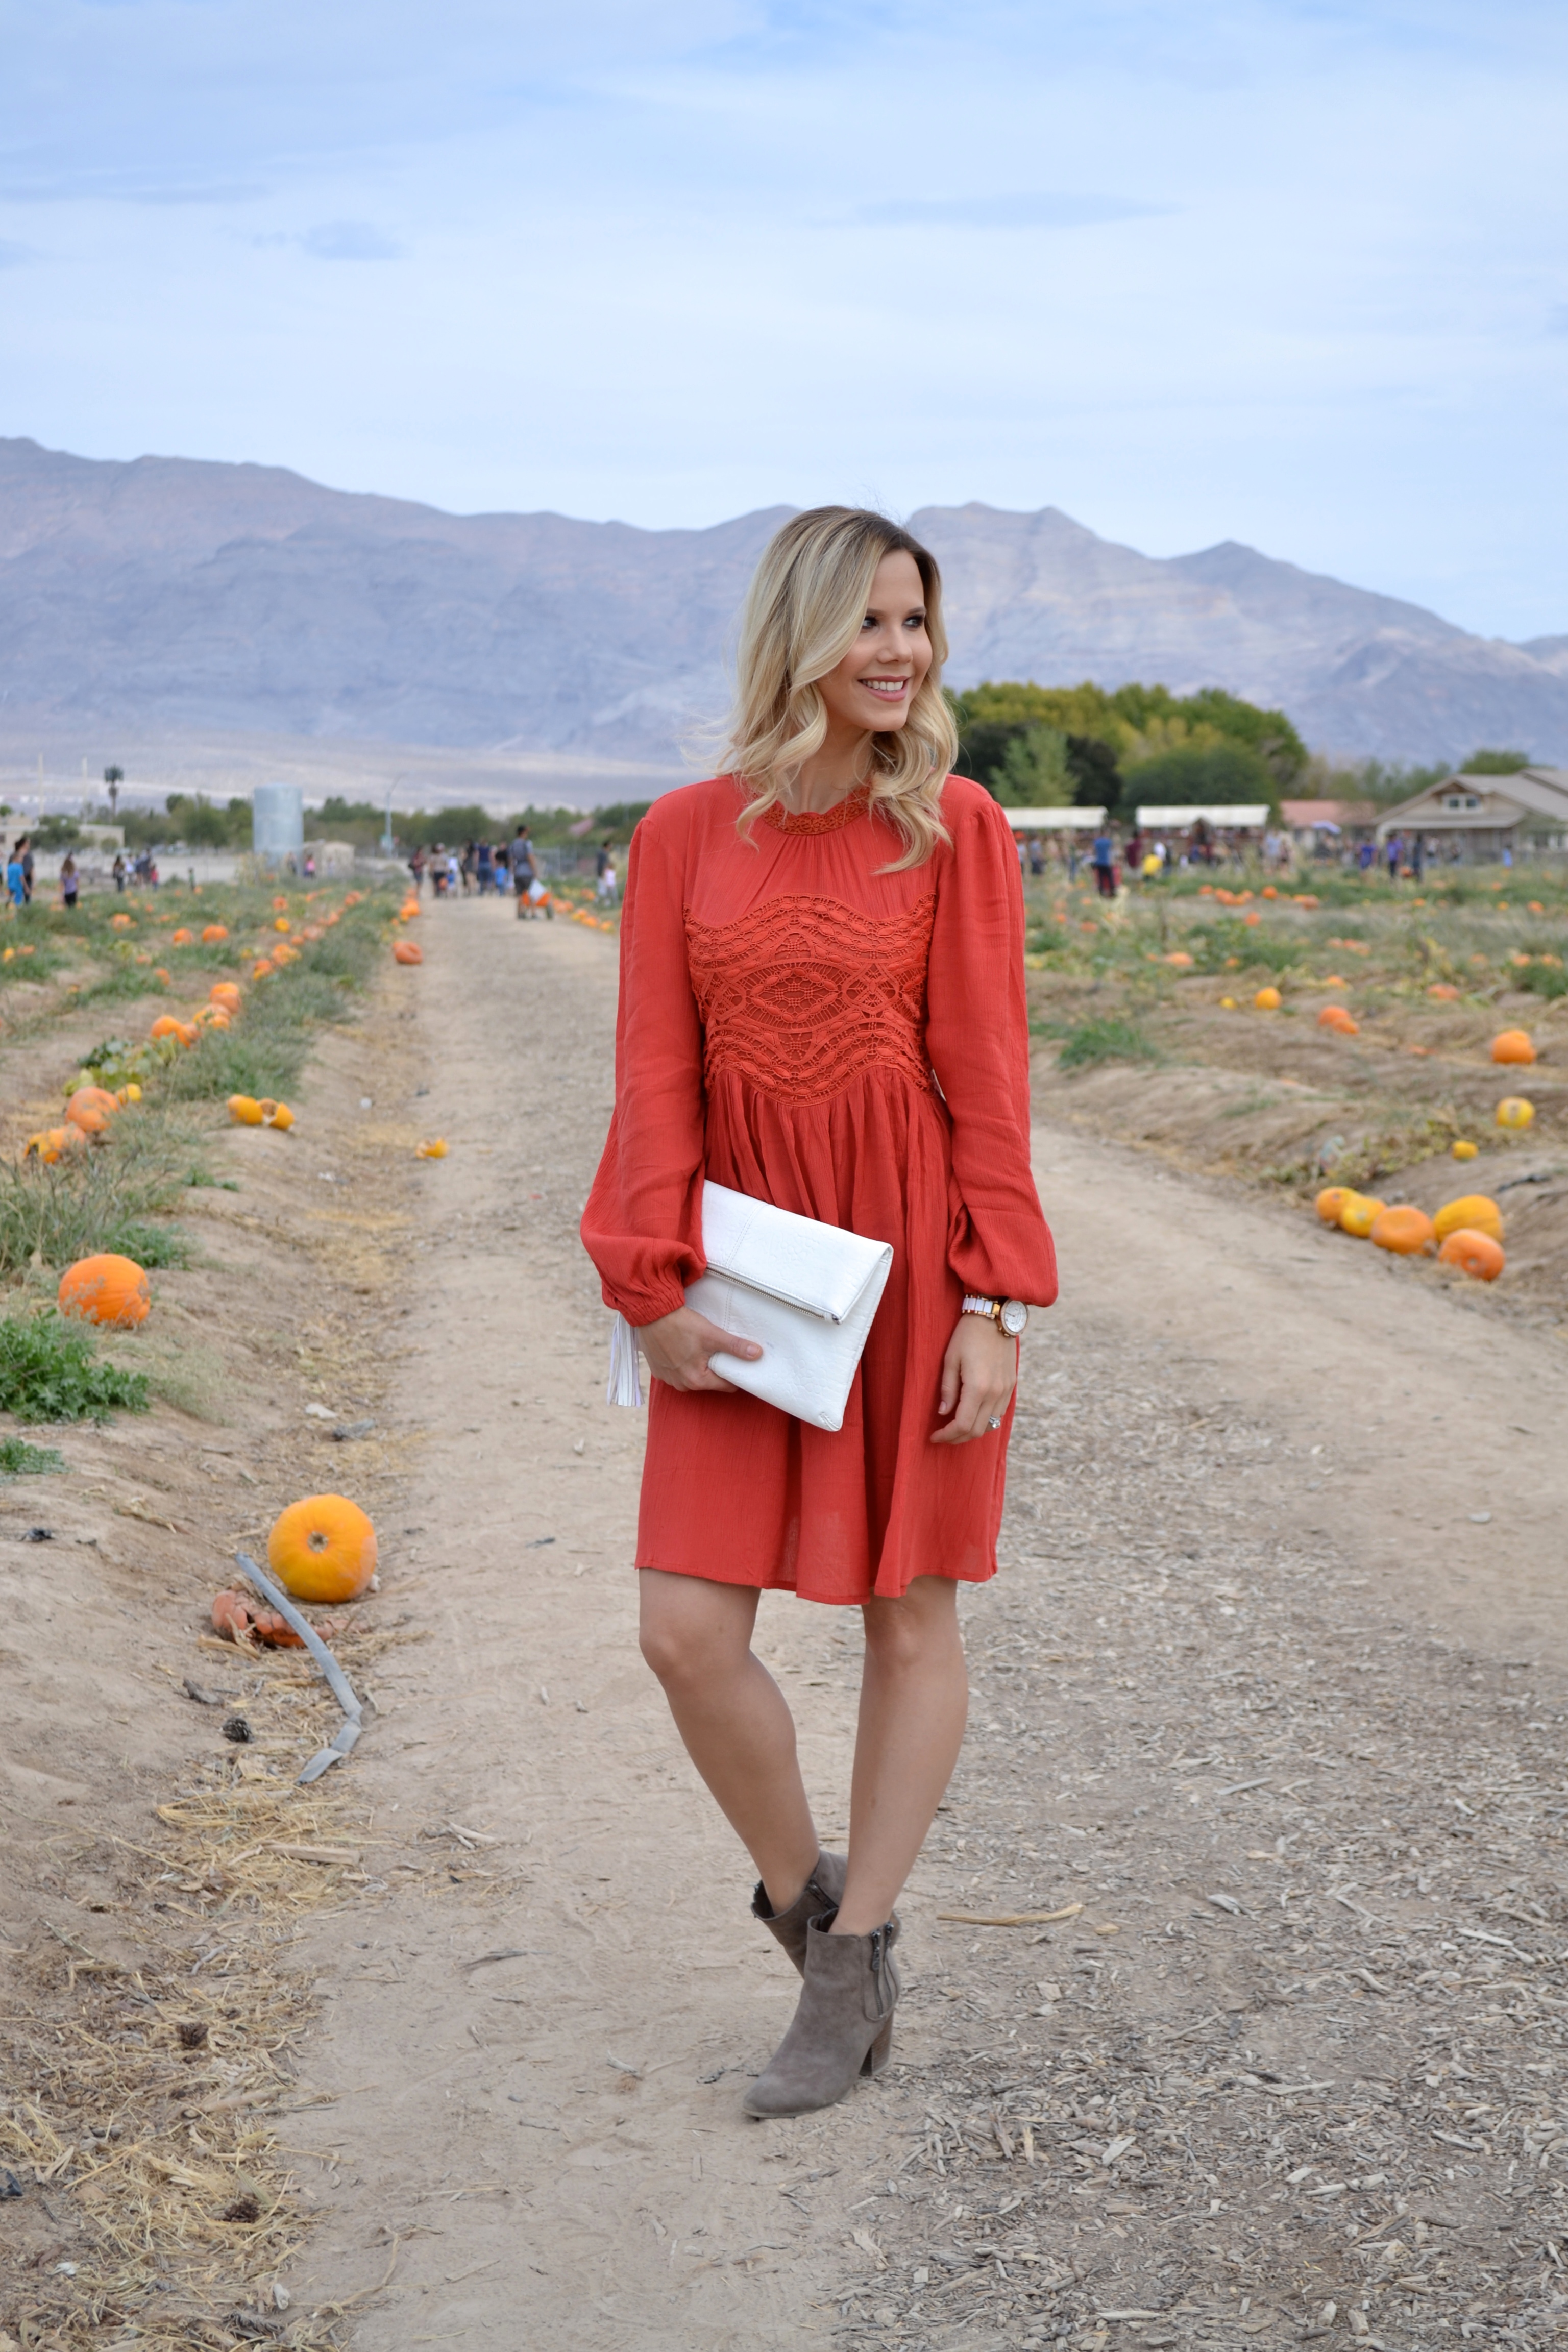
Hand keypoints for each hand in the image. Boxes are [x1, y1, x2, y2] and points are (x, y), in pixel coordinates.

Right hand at [637, 1304, 761, 1393]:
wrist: (651, 1313)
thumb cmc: (681, 1324)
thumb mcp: (712, 1335)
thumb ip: (735, 1347)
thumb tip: (757, 1354)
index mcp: (697, 1381)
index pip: (727, 1385)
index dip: (735, 1373)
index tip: (738, 1361)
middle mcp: (681, 1385)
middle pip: (709, 1381)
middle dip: (716, 1368)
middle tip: (717, 1349)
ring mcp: (668, 1379)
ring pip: (693, 1376)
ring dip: (698, 1365)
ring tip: (699, 1347)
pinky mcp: (658, 1370)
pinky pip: (677, 1371)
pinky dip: (682, 1362)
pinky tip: (682, 1347)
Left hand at [930, 1313, 1016, 1444]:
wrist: (995, 1318)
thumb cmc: (967, 1335)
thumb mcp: (950, 1360)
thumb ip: (947, 1389)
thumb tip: (943, 1413)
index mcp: (978, 1388)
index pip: (962, 1425)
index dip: (947, 1435)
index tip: (934, 1436)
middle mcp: (995, 1393)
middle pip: (977, 1430)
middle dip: (957, 1438)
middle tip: (942, 1435)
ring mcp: (1006, 1391)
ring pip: (990, 1425)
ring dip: (972, 1431)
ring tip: (956, 1428)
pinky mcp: (1011, 1386)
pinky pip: (999, 1413)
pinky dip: (985, 1420)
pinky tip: (972, 1415)